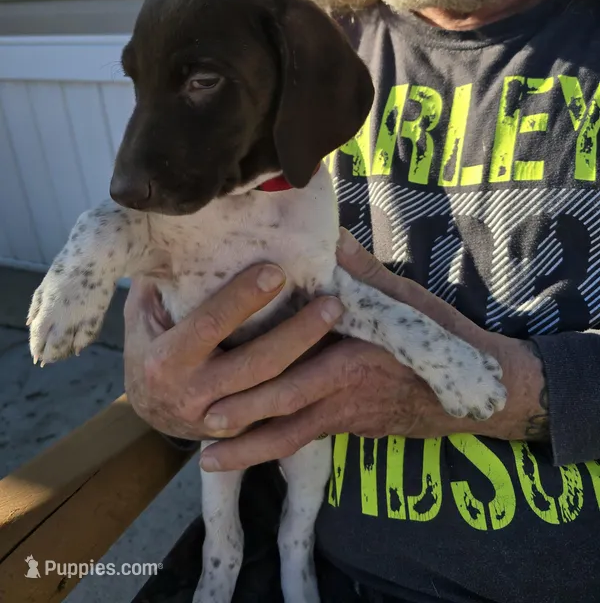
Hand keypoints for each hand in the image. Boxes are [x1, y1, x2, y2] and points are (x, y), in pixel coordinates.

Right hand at [122, 264, 343, 440]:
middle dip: (297, 333)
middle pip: (256, 364)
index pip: (210, 325)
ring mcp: (221, 419)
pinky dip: (307, 383)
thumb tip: (182, 237)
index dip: (243, 299)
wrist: (148, 409)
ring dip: (310, 357)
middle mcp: (194, 394)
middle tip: (330, 303)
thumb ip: (159, 281)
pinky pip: (279, 409)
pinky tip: (332, 354)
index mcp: (166, 361)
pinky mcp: (243, 432)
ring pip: (275, 391)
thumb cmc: (148, 346)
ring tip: (338, 320)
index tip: (276, 272)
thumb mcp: (141, 313)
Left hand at [198, 229, 547, 470]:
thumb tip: (327, 237)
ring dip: (251, 448)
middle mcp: (348, 392)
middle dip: (244, 420)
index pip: (302, 368)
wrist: (479, 392)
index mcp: (356, 356)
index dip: (260, 380)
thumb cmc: (443, 338)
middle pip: (288, 410)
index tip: (218, 381)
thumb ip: (363, 271)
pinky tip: (250, 450)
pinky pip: (308, 438)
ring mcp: (350, 416)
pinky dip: (276, 444)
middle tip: (200, 426)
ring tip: (209, 460)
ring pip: (294, 436)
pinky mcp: (353, 428)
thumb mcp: (406, 298)